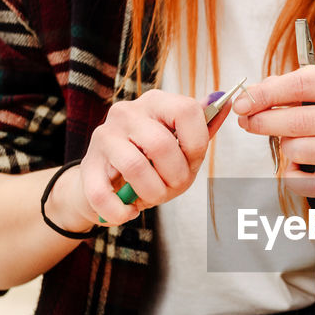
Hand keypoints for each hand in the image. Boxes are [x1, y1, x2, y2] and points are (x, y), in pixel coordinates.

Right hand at [46, 89, 226, 228]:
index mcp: (156, 102)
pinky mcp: (87, 166)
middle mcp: (127, 112)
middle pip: (162, 145)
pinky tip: (129, 211)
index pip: (188, 111)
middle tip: (171, 187)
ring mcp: (103, 136)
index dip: (197, 144)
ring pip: (135, 167)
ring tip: (150, 198)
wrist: (103, 184)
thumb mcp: (180, 146)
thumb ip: (202, 128)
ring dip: (151, 193)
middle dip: (175, 177)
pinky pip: (103, 195)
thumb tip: (228, 102)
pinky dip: (121, 211)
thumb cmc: (150, 164)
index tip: (192, 163)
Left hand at [232, 67, 314, 197]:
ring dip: (285, 147)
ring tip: (293, 142)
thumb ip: (302, 84)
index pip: (302, 85)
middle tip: (247, 121)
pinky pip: (306, 183)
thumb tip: (258, 91)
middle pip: (296, 121)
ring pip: (298, 150)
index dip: (266, 93)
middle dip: (261, 122)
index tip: (242, 101)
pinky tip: (298, 166)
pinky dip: (292, 176)